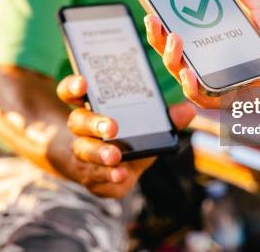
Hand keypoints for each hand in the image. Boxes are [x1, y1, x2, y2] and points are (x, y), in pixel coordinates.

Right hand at [54, 75, 194, 197]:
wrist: (102, 168)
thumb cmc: (124, 139)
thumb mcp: (144, 126)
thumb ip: (164, 119)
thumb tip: (188, 110)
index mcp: (90, 107)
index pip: (72, 93)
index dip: (74, 86)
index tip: (84, 82)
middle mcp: (81, 130)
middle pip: (78, 122)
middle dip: (94, 123)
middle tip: (112, 126)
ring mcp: (81, 154)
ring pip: (84, 151)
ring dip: (99, 154)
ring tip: (115, 157)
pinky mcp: (89, 176)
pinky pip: (94, 177)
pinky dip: (107, 176)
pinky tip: (120, 175)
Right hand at [145, 0, 259, 107]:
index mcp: (214, 45)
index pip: (180, 36)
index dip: (162, 24)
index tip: (152, 6)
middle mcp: (212, 64)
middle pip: (173, 56)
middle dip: (158, 38)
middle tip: (155, 19)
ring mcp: (218, 83)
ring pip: (180, 76)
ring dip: (170, 58)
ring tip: (174, 38)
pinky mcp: (229, 100)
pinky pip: (201, 98)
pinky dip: (191, 86)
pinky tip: (189, 71)